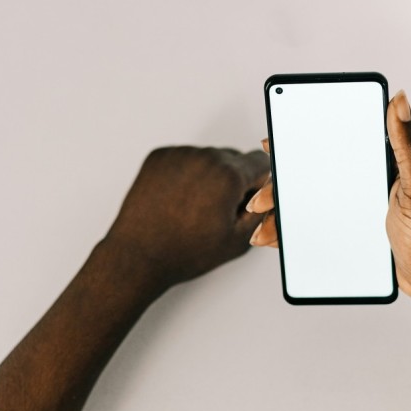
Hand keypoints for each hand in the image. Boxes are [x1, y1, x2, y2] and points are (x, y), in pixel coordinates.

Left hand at [106, 146, 269, 285]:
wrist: (140, 256)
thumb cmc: (184, 252)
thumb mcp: (239, 239)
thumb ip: (263, 212)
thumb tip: (270, 197)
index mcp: (228, 175)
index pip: (261, 162)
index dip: (259, 183)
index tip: (251, 196)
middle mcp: (204, 158)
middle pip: (235, 158)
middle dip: (234, 180)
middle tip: (220, 210)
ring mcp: (180, 155)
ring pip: (209, 158)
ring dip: (210, 175)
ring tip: (196, 207)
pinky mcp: (160, 157)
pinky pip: (186, 158)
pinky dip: (187, 173)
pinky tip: (180, 198)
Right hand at [249, 90, 410, 309]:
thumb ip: (409, 146)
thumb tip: (400, 99)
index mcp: (387, 160)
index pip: (342, 137)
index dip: (307, 135)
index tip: (278, 138)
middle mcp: (369, 177)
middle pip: (318, 170)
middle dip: (285, 180)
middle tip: (263, 192)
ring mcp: (359, 204)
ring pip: (312, 199)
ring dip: (283, 207)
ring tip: (262, 221)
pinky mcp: (354, 229)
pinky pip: (317, 224)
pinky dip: (293, 230)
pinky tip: (273, 237)